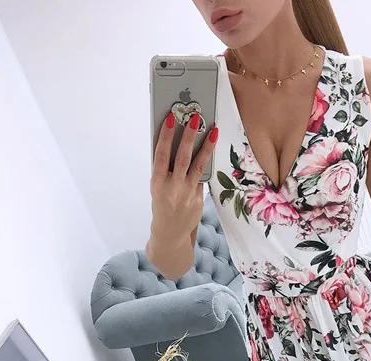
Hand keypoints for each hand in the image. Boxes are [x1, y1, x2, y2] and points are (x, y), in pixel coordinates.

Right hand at [149, 111, 218, 244]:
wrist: (170, 232)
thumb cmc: (161, 204)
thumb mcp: (157, 186)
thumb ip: (165, 169)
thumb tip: (175, 144)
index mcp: (157, 182)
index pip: (161, 154)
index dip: (166, 136)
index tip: (171, 118)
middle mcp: (173, 187)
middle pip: (183, 157)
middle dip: (189, 136)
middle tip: (195, 118)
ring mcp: (187, 193)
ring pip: (198, 166)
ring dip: (206, 146)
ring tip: (213, 131)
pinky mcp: (199, 199)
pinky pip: (202, 178)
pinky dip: (205, 164)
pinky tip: (209, 150)